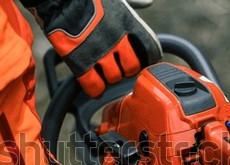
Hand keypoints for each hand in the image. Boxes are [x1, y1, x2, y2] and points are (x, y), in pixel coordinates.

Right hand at [30, 0, 161, 96]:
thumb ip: (133, 4)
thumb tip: (148, 3)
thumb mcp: (115, 0)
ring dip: (109, 78)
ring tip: (103, 72)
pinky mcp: (80, 63)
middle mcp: (116, 40)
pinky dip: (96, 90)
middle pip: (131, 68)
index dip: (146, 58)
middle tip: (119, 67)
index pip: (149, 50)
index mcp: (128, 23)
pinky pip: (94, 86)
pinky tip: (95, 88)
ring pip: (113, 78)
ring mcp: (99, 53)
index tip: (141, 60)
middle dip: (126, 70)